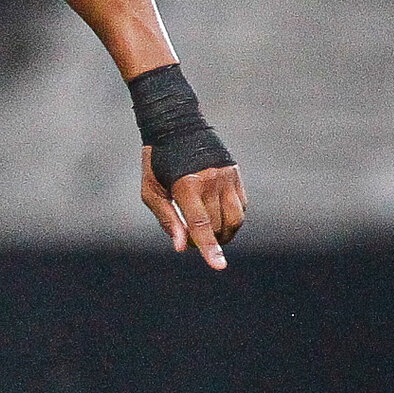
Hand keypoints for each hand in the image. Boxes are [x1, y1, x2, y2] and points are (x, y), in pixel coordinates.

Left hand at [140, 151, 246, 270]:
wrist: (177, 126)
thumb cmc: (157, 162)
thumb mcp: (151, 190)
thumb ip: (167, 219)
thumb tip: (181, 247)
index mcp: (187, 185)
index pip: (201, 224)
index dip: (209, 248)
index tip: (219, 266)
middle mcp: (211, 180)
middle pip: (218, 225)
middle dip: (207, 240)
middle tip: (191, 240)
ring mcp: (227, 176)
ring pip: (236, 218)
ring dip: (225, 233)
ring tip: (208, 233)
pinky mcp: (236, 174)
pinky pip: (242, 206)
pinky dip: (233, 218)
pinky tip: (218, 217)